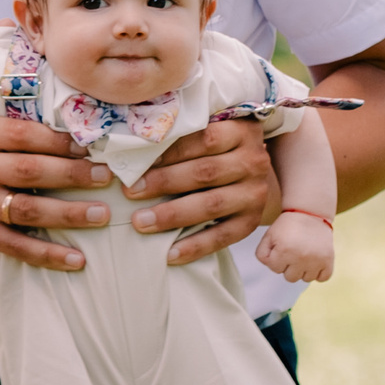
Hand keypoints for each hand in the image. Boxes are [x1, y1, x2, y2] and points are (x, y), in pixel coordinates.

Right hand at [0, 115, 115, 271]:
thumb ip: (26, 126)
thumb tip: (82, 131)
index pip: (23, 134)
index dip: (59, 141)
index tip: (90, 147)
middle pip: (28, 171)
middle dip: (72, 175)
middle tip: (105, 177)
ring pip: (26, 210)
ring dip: (68, 214)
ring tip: (101, 214)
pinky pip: (17, 246)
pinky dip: (49, 254)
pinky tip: (77, 259)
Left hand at [124, 120, 281, 266]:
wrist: (251, 176)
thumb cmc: (215, 150)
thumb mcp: (208, 130)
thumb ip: (181, 133)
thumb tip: (133, 145)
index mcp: (240, 130)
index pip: (205, 138)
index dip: (170, 150)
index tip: (137, 160)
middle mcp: (253, 161)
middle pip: (205, 172)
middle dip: (164, 182)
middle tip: (129, 191)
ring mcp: (255, 193)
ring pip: (211, 205)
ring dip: (172, 215)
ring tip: (140, 222)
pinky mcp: (252, 221)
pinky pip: (223, 237)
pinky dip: (195, 247)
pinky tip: (169, 254)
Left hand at [255, 210, 334, 283]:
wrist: (310, 213)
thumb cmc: (288, 225)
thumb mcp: (269, 235)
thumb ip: (262, 254)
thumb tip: (271, 267)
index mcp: (284, 251)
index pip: (275, 269)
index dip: (277, 258)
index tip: (282, 247)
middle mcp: (300, 257)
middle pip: (290, 278)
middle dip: (290, 266)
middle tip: (294, 251)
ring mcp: (316, 260)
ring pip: (306, 279)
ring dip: (304, 269)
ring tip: (304, 254)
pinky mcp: (328, 260)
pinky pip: (323, 278)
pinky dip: (319, 272)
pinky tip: (315, 261)